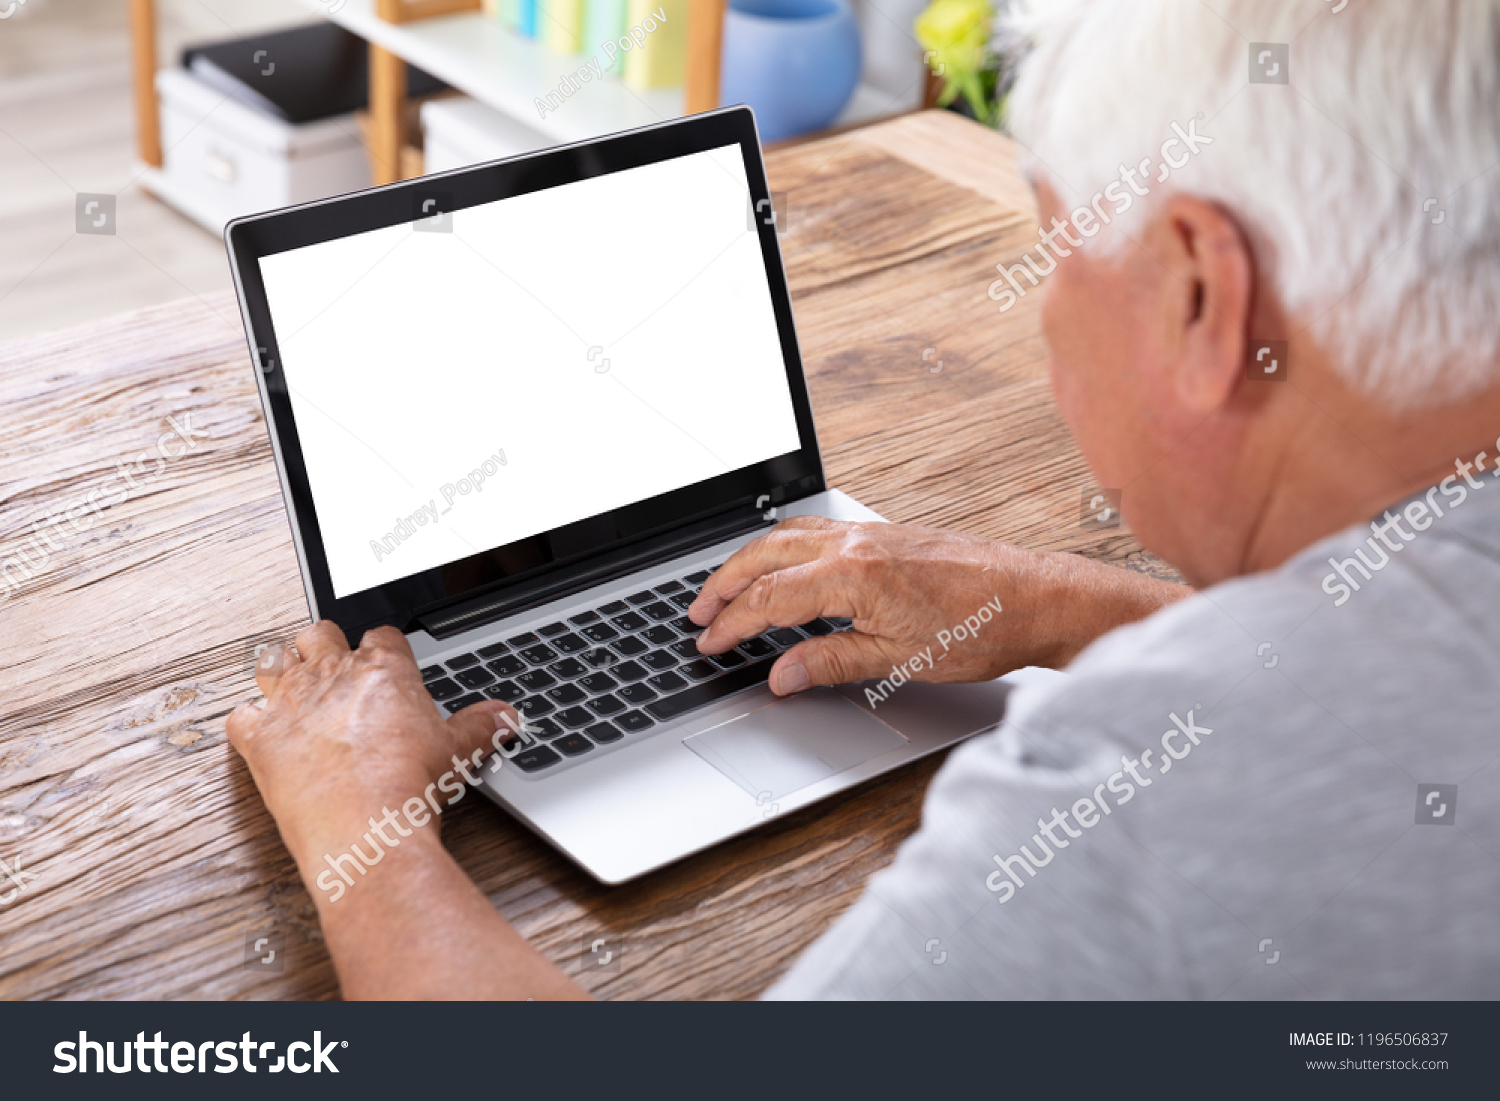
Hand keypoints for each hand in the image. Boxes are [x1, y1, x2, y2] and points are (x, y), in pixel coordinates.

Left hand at [226, 622, 517, 874]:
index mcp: (384, 669)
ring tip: (293, 690)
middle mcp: (334, 675)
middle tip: (335, 674)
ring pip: (273, 660)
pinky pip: (240, 716)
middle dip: (325, 648)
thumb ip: (480, 727)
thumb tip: (507, 716)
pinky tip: (261, 734)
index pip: (381, 634)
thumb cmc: (410, 788)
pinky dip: (248, 723)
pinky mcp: (260, 739)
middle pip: (320, 633)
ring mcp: (291, 704)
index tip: (385, 664)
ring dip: (281, 671)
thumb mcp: (457, 752)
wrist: (366, 829)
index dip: (382, 648)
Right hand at [688, 517, 1187, 693]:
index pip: (768, 598)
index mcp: (852, 574)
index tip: (708, 643)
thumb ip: (829, 663)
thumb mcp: (898, 659)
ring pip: (788, 535)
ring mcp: (871, 533)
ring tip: (726, 586)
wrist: (1038, 598)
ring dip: (749, 560)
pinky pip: (817, 529)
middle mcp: (855, 543)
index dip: (731, 624)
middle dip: (723, 584)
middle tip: (697, 614)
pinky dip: (784, 545)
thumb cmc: (981, 626)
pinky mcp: (888, 533)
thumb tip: (781, 675)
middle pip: (765, 556)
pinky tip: (785, 561)